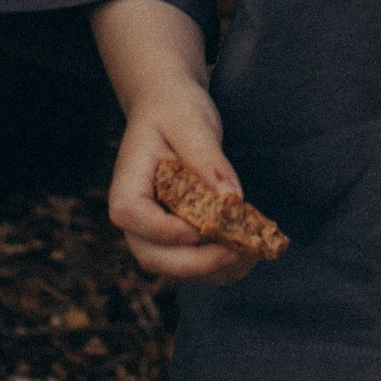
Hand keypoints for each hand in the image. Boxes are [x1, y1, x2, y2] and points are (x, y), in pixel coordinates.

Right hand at [108, 83, 259, 288]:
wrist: (170, 110)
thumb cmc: (174, 111)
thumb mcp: (190, 125)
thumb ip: (207, 160)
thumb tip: (230, 199)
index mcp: (126, 186)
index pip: (134, 217)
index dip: (168, 230)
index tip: (206, 227)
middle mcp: (134, 218)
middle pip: (154, 257)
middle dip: (199, 263)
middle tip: (241, 250)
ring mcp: (153, 233)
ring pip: (177, 269)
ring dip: (215, 270)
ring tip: (254, 252)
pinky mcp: (176, 238)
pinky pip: (194, 264)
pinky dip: (222, 267)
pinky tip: (250, 252)